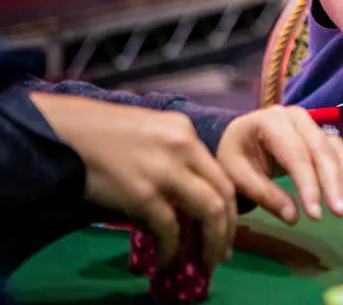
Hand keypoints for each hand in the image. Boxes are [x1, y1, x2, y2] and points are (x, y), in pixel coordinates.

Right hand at [30, 93, 236, 269]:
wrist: (63, 132)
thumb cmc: (100, 134)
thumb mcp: (149, 134)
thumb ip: (172, 160)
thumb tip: (181, 203)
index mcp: (185, 132)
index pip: (221, 172)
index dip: (229, 205)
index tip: (227, 228)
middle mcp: (184, 148)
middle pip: (224, 193)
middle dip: (227, 228)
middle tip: (221, 252)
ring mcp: (165, 171)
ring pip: (210, 211)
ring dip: (212, 242)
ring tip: (205, 262)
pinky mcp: (142, 193)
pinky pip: (169, 228)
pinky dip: (172, 248)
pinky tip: (167, 260)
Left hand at [216, 105, 342, 223]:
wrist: (240, 138)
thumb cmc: (236, 155)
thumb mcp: (237, 175)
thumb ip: (264, 194)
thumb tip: (293, 218)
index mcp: (271, 121)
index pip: (296, 154)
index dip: (309, 185)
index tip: (315, 215)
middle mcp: (298, 117)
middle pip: (322, 150)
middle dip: (334, 183)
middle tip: (341, 214)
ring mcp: (313, 124)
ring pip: (338, 150)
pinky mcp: (323, 135)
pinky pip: (342, 153)